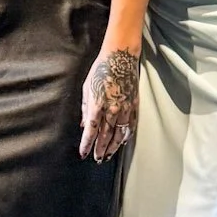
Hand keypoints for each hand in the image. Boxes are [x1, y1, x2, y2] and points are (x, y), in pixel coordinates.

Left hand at [80, 46, 139, 162]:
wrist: (120, 57)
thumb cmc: (100, 70)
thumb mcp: (87, 87)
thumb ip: (85, 108)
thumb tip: (84, 125)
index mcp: (97, 104)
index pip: (91, 131)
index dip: (87, 144)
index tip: (83, 153)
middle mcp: (111, 109)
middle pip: (105, 136)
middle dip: (100, 150)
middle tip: (97, 159)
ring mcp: (124, 108)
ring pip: (119, 134)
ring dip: (113, 147)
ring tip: (108, 155)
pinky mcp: (133, 105)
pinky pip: (130, 125)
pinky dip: (125, 136)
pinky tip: (121, 142)